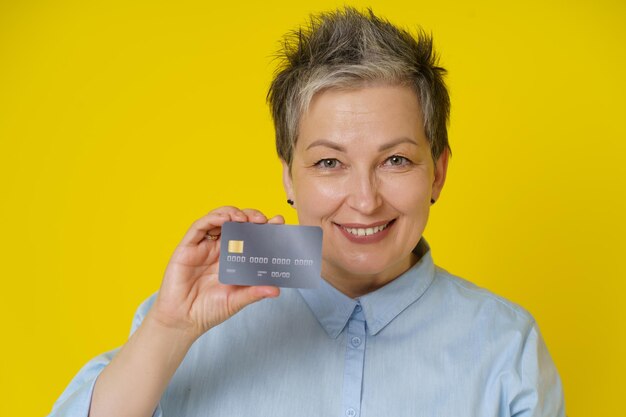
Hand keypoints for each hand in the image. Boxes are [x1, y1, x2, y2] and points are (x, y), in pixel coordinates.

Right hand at [148, 206, 283, 340]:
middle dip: (251, 216)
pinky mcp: (188, 246)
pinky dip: (214, 218)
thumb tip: (276, 290)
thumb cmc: (208, 310)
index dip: (265, 227)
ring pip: (220, 218)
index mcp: (235, 258)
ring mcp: (205, 246)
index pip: (252, 236)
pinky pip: (200, 225)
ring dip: (234, 213)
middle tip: (263, 220)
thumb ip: (254, 293)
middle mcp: (221, 249)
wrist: (182, 320)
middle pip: (238, 222)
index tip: (278, 222)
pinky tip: (225, 219)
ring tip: (245, 219)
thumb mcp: (236, 301)